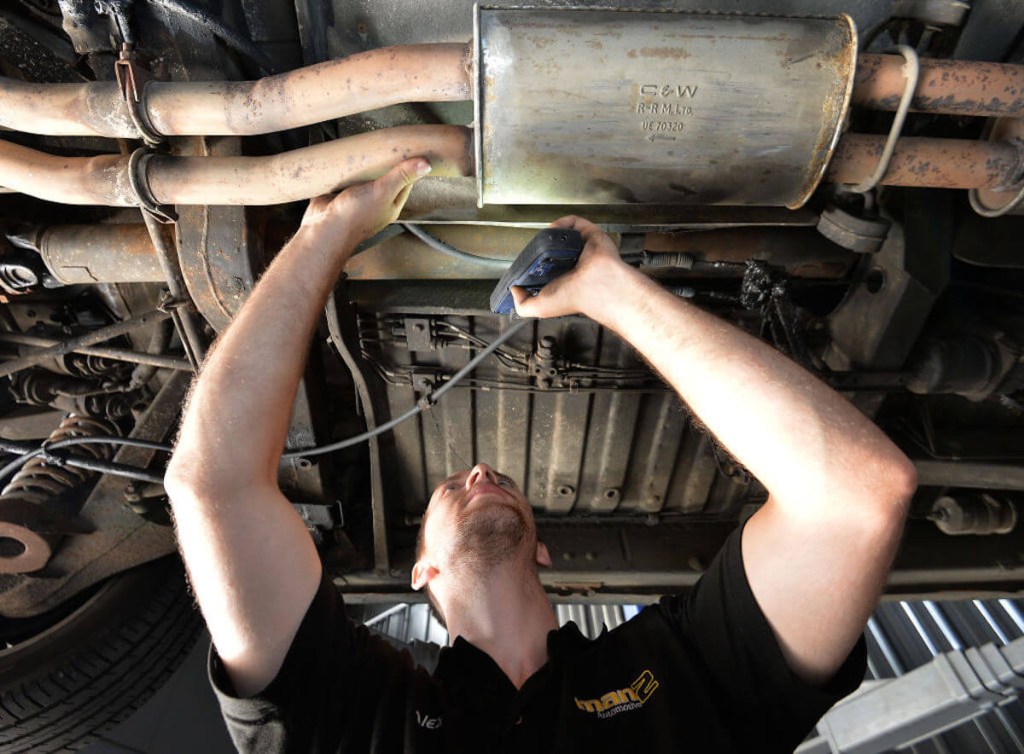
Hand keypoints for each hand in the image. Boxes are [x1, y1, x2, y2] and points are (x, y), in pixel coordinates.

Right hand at [299, 157, 431, 246]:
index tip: (409, 148)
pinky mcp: (338, 193)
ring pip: (363, 176)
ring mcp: (356, 197)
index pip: (405, 181)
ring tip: (366, 145)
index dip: (408, 165)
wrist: (324, 228)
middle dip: (383, 161)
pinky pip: (343, 176)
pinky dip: (344, 167)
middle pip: (383, 176)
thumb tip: (426, 165)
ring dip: (362, 163)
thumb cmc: (355, 216)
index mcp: (390, 204)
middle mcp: (375, 201)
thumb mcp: (383, 192)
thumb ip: (402, 177)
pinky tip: (345, 155)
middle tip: (385, 142)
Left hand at [511, 216, 635, 319]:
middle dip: (540, 246)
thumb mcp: (539, 308)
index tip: (524, 262)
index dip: (534, 264)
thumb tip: (513, 289)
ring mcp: (582, 248)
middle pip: (554, 249)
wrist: (594, 286)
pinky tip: (553, 230)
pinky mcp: (590, 235)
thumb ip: (522, 304)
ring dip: (551, 234)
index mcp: (564, 280)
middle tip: (533, 249)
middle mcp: (573, 264)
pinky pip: (574, 223)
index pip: (546, 268)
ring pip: (563, 235)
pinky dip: (562, 223)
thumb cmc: (573, 298)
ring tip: (542, 239)